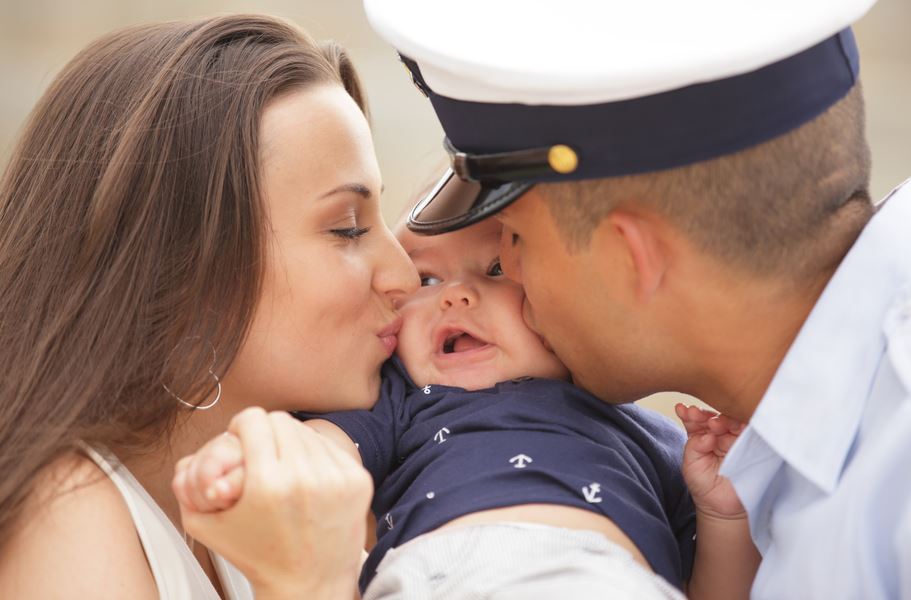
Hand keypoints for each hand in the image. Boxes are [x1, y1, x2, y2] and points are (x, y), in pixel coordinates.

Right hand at [175, 407, 371, 597]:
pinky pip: (330, 447)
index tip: (242, 438)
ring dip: (291, 444)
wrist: (310, 584)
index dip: (242, 426)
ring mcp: (336, 478)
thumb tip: (192, 456)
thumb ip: (188, 486)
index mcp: (267, 485)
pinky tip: (306, 478)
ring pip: (306, 431)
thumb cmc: (260, 556)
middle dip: (266, 433)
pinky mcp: (357, 480)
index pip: (253, 419)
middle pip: (281, 421)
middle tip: (262, 453)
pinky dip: (315, 456)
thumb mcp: (207, 526)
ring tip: (284, 468)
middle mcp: (304, 477)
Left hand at [675, 403, 745, 519]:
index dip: (691, 414)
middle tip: (696, 414)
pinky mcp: (751, 447)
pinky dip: (744, 427)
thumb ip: (694, 448)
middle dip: (706, 414)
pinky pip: (750, 434)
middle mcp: (720, 434)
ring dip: (724, 419)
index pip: (697, 420)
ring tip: (714, 423)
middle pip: (715, 418)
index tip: (683, 410)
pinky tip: (737, 425)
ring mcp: (736, 440)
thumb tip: (707, 436)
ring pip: (733, 423)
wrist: (721, 507)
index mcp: (702, 435)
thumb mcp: (691, 465)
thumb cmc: (703, 483)